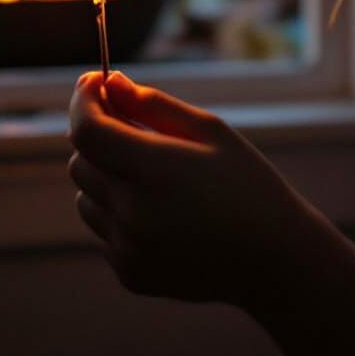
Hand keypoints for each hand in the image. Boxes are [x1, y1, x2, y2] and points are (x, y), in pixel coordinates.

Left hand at [68, 71, 310, 305]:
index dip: (83, 101)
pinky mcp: (130, 274)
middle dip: (98, 135)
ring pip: (85, 197)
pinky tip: (160, 210)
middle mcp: (132, 213)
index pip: (87, 130)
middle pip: (80, 161)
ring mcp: (128, 249)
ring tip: (152, 173)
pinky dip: (117, 212)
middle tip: (132, 124)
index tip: (94, 83)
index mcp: (153, 170)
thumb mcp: (209, 130)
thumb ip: (153, 104)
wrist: (275, 259)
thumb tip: (110, 81)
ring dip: (104, 176)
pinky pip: (103, 230)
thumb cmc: (247, 184)